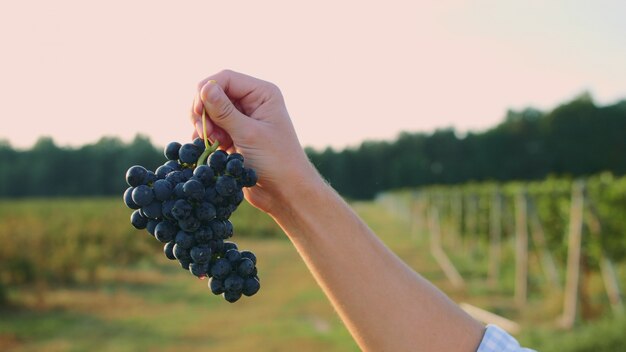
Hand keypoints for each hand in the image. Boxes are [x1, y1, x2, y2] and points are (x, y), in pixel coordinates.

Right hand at [191, 70, 317, 213]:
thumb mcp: (249, 134)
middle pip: (214, 93)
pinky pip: (211, 128)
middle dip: (204, 112)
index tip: (197, 112)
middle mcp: (252, 102)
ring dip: (204, 126)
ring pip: (209, 112)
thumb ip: (224, 111)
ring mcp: (242, 119)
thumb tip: (204, 88)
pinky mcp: (234, 135)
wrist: (286, 192)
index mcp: (262, 93)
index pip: (225, 78)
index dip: (206, 91)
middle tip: (206, 133)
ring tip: (213, 143)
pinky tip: (211, 149)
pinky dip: (206, 137)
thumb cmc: (277, 162)